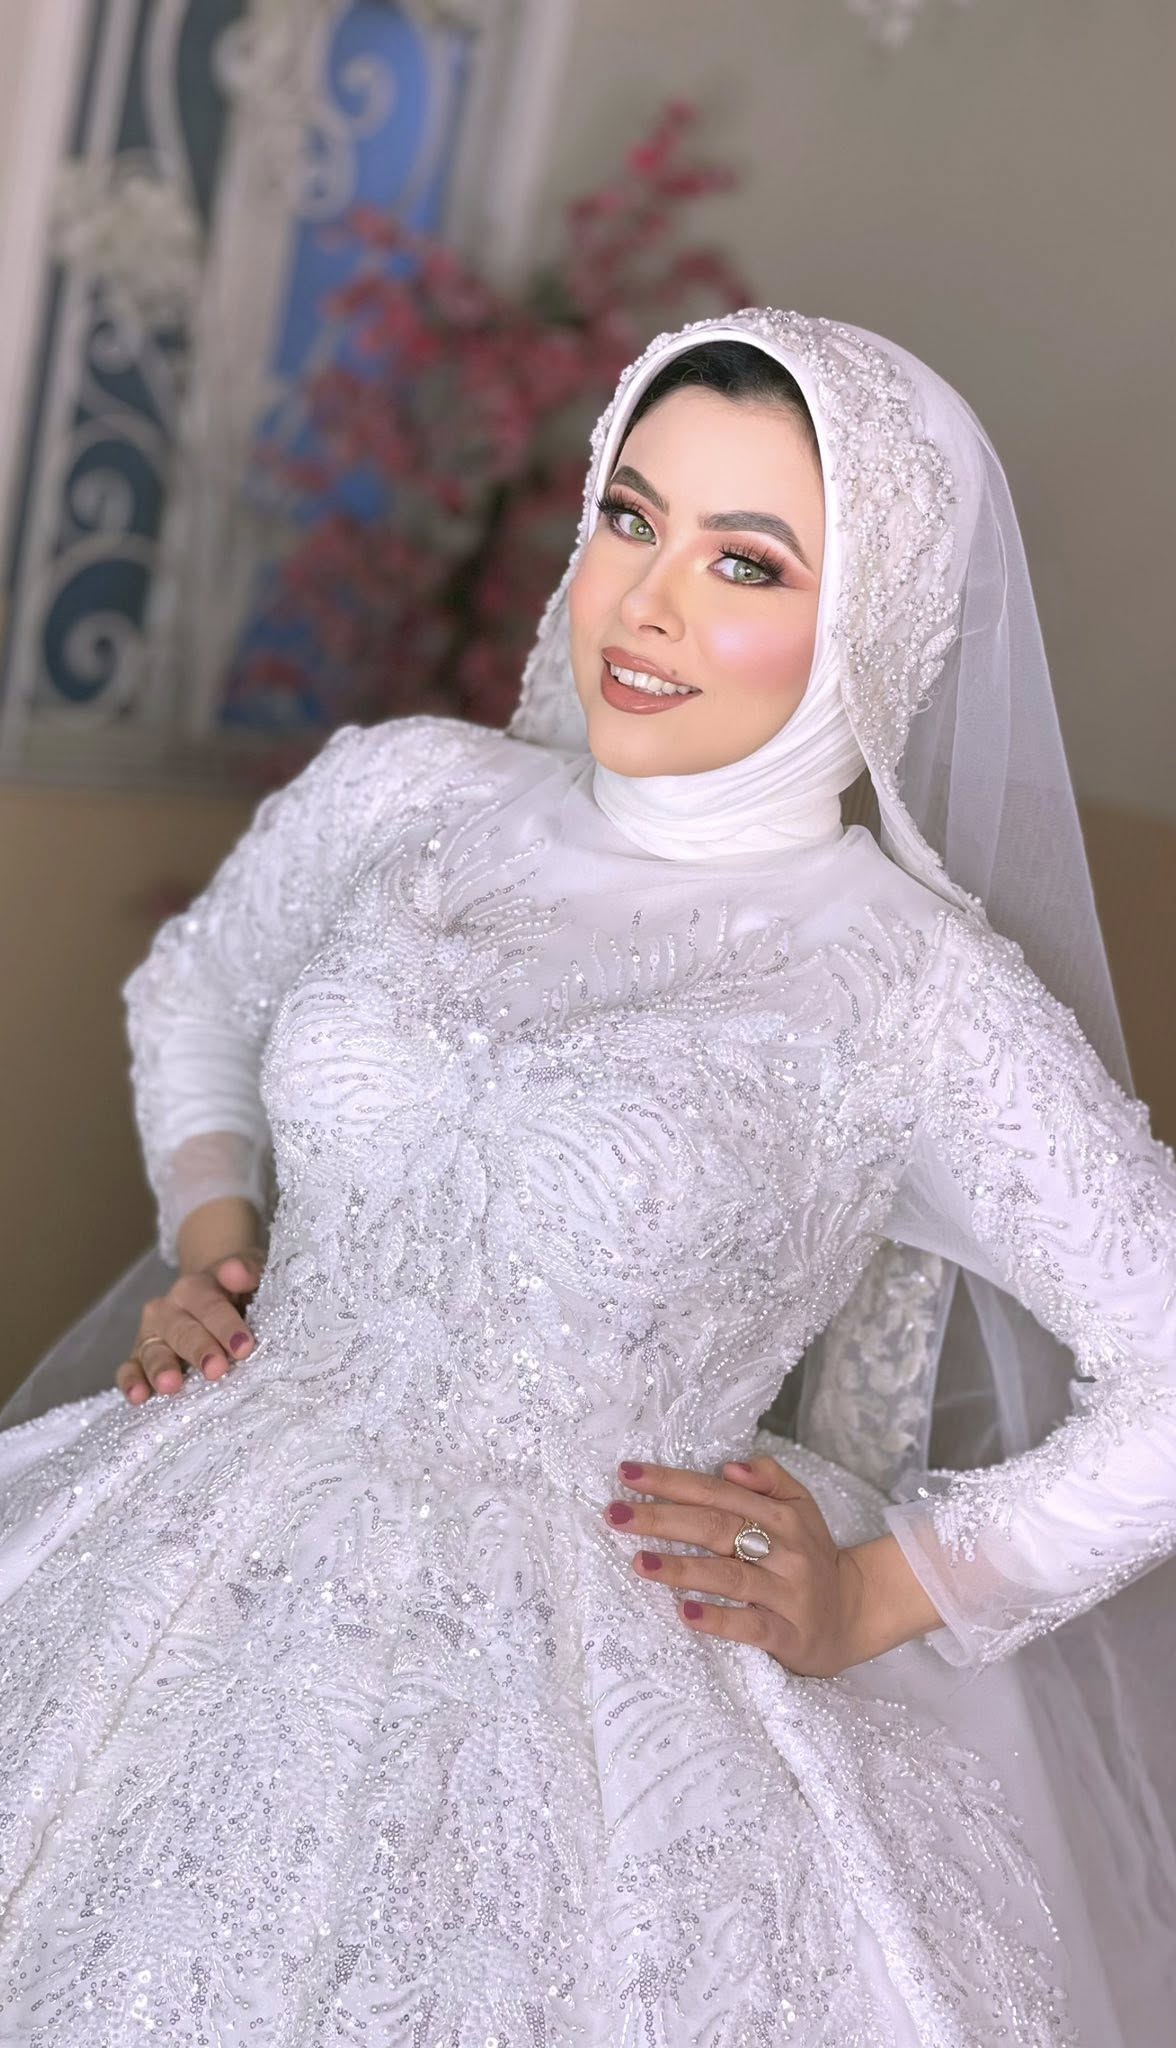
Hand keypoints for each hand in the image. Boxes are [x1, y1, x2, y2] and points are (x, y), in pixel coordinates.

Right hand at [115, 1249, 265, 1405]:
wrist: (216, 1296)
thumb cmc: (237, 1292)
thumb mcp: (248, 1275)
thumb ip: (246, 1271)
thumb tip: (238, 1272)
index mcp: (195, 1288)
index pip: (210, 1306)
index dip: (226, 1327)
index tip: (244, 1348)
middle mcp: (168, 1309)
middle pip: (182, 1331)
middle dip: (199, 1350)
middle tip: (216, 1370)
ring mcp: (151, 1335)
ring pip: (153, 1351)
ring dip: (161, 1368)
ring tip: (171, 1385)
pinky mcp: (139, 1358)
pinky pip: (130, 1369)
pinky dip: (131, 1382)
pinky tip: (138, 1397)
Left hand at [602, 1453, 933, 1677]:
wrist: (856, 1613)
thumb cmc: (812, 1554)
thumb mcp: (800, 1506)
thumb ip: (769, 1479)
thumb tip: (730, 1466)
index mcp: (780, 1515)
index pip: (717, 1492)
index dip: (672, 1481)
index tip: (627, 1474)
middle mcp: (784, 1549)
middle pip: (717, 1528)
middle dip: (663, 1518)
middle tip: (616, 1514)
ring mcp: (787, 1592)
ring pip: (730, 1576)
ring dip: (683, 1568)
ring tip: (640, 1562)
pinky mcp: (788, 1634)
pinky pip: (751, 1626)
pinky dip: (718, 1620)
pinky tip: (685, 1614)